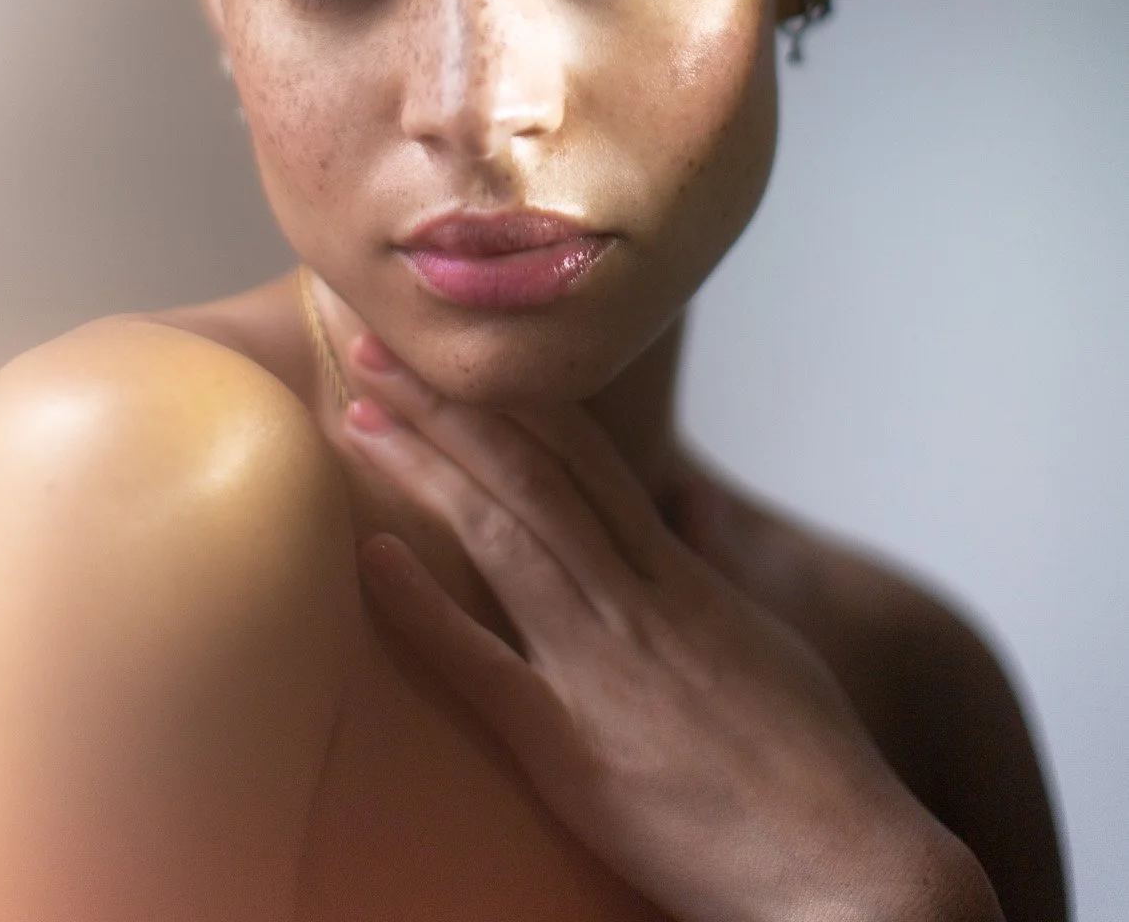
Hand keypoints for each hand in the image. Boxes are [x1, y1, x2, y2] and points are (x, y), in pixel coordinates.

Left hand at [339, 340, 1000, 921]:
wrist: (852, 871)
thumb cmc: (816, 768)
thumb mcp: (763, 642)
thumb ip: (707, 573)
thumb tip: (688, 512)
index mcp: (679, 574)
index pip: (583, 452)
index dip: (511, 392)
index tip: (453, 347)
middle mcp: (638, 600)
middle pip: (530, 469)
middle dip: (449, 402)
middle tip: (374, 343)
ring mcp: (605, 668)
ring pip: (506, 533)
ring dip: (427, 466)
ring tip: (360, 412)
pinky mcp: (575, 751)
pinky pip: (485, 666)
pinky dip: (424, 608)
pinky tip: (371, 559)